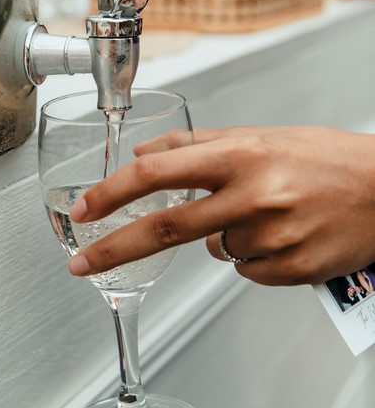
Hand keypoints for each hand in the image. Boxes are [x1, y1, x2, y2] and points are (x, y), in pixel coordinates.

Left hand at [68, 125, 374, 285]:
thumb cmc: (325, 158)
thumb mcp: (259, 136)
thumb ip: (197, 144)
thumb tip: (146, 152)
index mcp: (241, 155)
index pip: (158, 173)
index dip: (113, 193)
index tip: (86, 208)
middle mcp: (253, 196)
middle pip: (166, 228)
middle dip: (115, 248)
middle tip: (82, 263)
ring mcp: (273, 237)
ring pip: (215, 250)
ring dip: (224, 235)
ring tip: (269, 213)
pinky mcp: (290, 270)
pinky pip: (246, 270)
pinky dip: (253, 256)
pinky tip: (283, 234)